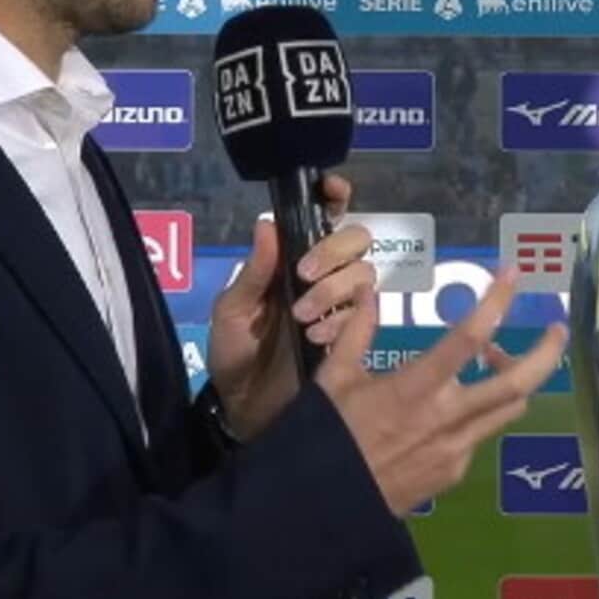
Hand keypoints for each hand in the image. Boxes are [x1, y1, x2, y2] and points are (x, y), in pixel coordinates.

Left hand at [207, 173, 372, 439]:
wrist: (244, 408)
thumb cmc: (234, 353)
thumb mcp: (231, 311)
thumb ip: (253, 272)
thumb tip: (267, 223)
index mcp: (291, 259)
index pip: (324, 216)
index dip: (335, 196)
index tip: (334, 190)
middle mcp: (322, 275)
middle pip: (356, 240)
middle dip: (333, 252)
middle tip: (303, 275)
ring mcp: (340, 305)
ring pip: (364, 275)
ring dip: (334, 290)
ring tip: (303, 317)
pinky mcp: (352, 336)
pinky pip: (366, 314)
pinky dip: (341, 320)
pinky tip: (316, 336)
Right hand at [316, 267, 567, 516]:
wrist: (328, 503)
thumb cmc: (328, 435)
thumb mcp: (335, 377)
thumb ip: (358, 331)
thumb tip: (368, 290)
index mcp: (417, 387)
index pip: (469, 337)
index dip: (496, 302)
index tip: (512, 275)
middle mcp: (448, 417)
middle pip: (518, 383)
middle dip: (546, 352)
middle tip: (558, 328)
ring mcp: (457, 448)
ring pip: (508, 409)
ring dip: (514, 381)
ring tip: (498, 361)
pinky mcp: (454, 472)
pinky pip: (480, 434)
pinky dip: (478, 412)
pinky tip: (453, 407)